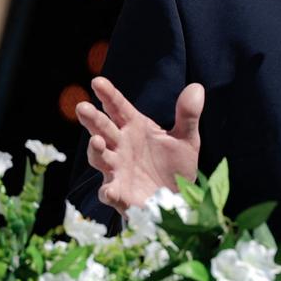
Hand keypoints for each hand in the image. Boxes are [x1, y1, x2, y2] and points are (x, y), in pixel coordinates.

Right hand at [74, 76, 204, 213]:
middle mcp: (121, 147)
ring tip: (97, 142)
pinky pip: (111, 193)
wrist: (179, 199)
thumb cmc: (176, 166)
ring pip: (100, 158)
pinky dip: (109, 192)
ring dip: (96, 150)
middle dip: (93, 119)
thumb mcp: (186, 139)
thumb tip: (197, 87)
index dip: (108, 95)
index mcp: (134, 128)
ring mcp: (118, 170)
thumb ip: (187, 115)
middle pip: (102, 130)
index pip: (118, 107)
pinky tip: (110, 190)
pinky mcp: (122, 194)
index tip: (97, 81)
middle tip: (83, 107)